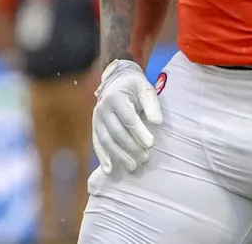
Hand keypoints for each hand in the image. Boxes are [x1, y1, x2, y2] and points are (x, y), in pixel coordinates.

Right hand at [91, 59, 162, 173]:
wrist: (116, 81)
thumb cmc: (134, 86)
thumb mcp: (145, 88)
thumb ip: (151, 104)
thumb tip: (157, 123)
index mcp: (116, 97)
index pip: (128, 119)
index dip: (140, 132)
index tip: (151, 144)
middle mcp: (103, 109)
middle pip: (117, 133)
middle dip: (132, 147)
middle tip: (146, 158)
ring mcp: (96, 119)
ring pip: (107, 141)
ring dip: (119, 156)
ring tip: (133, 167)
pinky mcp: (94, 127)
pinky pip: (97, 144)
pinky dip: (103, 158)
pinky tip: (109, 170)